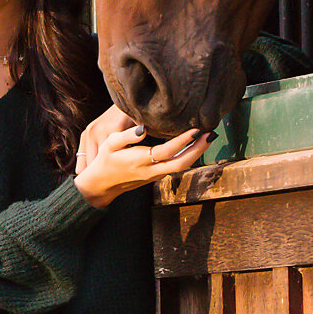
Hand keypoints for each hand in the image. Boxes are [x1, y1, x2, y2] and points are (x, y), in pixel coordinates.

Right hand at [74, 118, 211, 207]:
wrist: (101, 185)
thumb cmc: (105, 160)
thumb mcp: (110, 144)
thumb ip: (127, 136)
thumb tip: (143, 128)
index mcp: (140, 161)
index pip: (166, 151)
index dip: (183, 141)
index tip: (195, 129)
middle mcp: (151, 171)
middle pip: (181, 163)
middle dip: (198, 150)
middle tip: (211, 134)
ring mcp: (155, 175)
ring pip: (181, 167)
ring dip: (196, 153)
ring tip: (207, 138)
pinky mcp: (156, 176)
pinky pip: (176, 167)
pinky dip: (188, 156)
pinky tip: (194, 146)